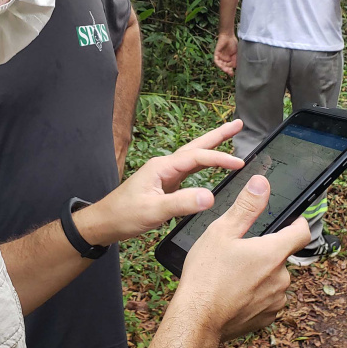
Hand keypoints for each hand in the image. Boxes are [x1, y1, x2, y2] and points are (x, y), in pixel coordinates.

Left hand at [76, 121, 245, 245]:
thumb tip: (209, 196)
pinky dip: (205, 164)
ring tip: (231, 137)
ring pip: (194, 156)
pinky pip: (190, 170)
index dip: (220, 158)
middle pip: (196, 146)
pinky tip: (212, 164)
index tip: (240, 163)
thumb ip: (181, 203)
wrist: (105, 222)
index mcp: (162, 167)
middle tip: (239, 125)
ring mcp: (165, 174)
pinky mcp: (166, 184)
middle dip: (218, 135)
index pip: (197, 157)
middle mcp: (164, 166)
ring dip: (213, 147)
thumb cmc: (124, 215)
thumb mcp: (153, 211)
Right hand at [171, 175, 310, 340]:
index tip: (292, 219)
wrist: (197, 319)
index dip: (298, 222)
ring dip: (261, 273)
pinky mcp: (267, 317)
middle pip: (283, 255)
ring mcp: (275, 300)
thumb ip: (246, 207)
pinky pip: (268, 299)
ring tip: (233, 274)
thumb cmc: (206, 276)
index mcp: (273, 253)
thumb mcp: (222, 232)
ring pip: (274, 278)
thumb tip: (262, 184)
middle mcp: (280, 278)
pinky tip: (235, 291)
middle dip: (266, 250)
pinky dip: (256, 293)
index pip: (302, 232)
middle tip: (240, 251)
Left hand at [214, 33, 237, 75]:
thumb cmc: (233, 43)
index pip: (229, 67)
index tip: (233, 74)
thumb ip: (235, 60)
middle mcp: (224, 59)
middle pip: (225, 67)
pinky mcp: (216, 54)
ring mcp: (220, 56)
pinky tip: (221, 65)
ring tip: (227, 70)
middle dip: (227, 70)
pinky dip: (218, 63)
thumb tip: (235, 68)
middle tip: (230, 73)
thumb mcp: (236, 54)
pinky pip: (216, 60)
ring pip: (220, 64)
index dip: (230, 71)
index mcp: (229, 59)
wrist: (229, 36)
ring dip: (223, 68)